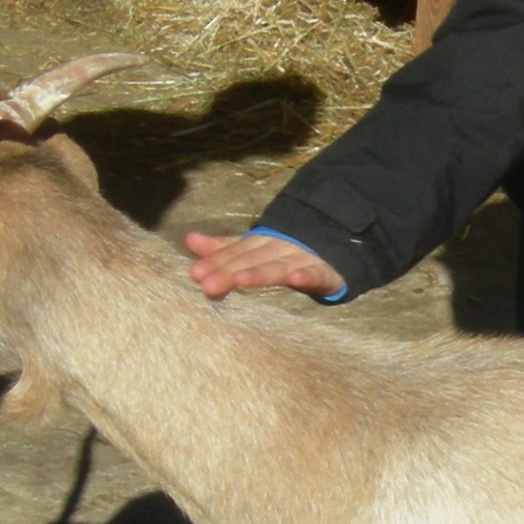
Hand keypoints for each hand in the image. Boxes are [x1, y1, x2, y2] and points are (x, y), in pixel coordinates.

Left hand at [184, 230, 348, 300]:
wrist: (336, 249)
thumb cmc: (286, 253)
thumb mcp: (252, 251)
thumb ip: (222, 248)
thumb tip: (188, 239)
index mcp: (260, 244)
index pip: (235, 252)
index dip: (216, 261)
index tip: (195, 273)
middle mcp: (279, 248)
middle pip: (251, 259)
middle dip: (229, 269)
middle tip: (206, 284)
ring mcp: (302, 258)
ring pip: (278, 266)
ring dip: (260, 272)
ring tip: (240, 280)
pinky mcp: (325, 273)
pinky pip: (316, 274)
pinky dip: (306, 275)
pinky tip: (295, 278)